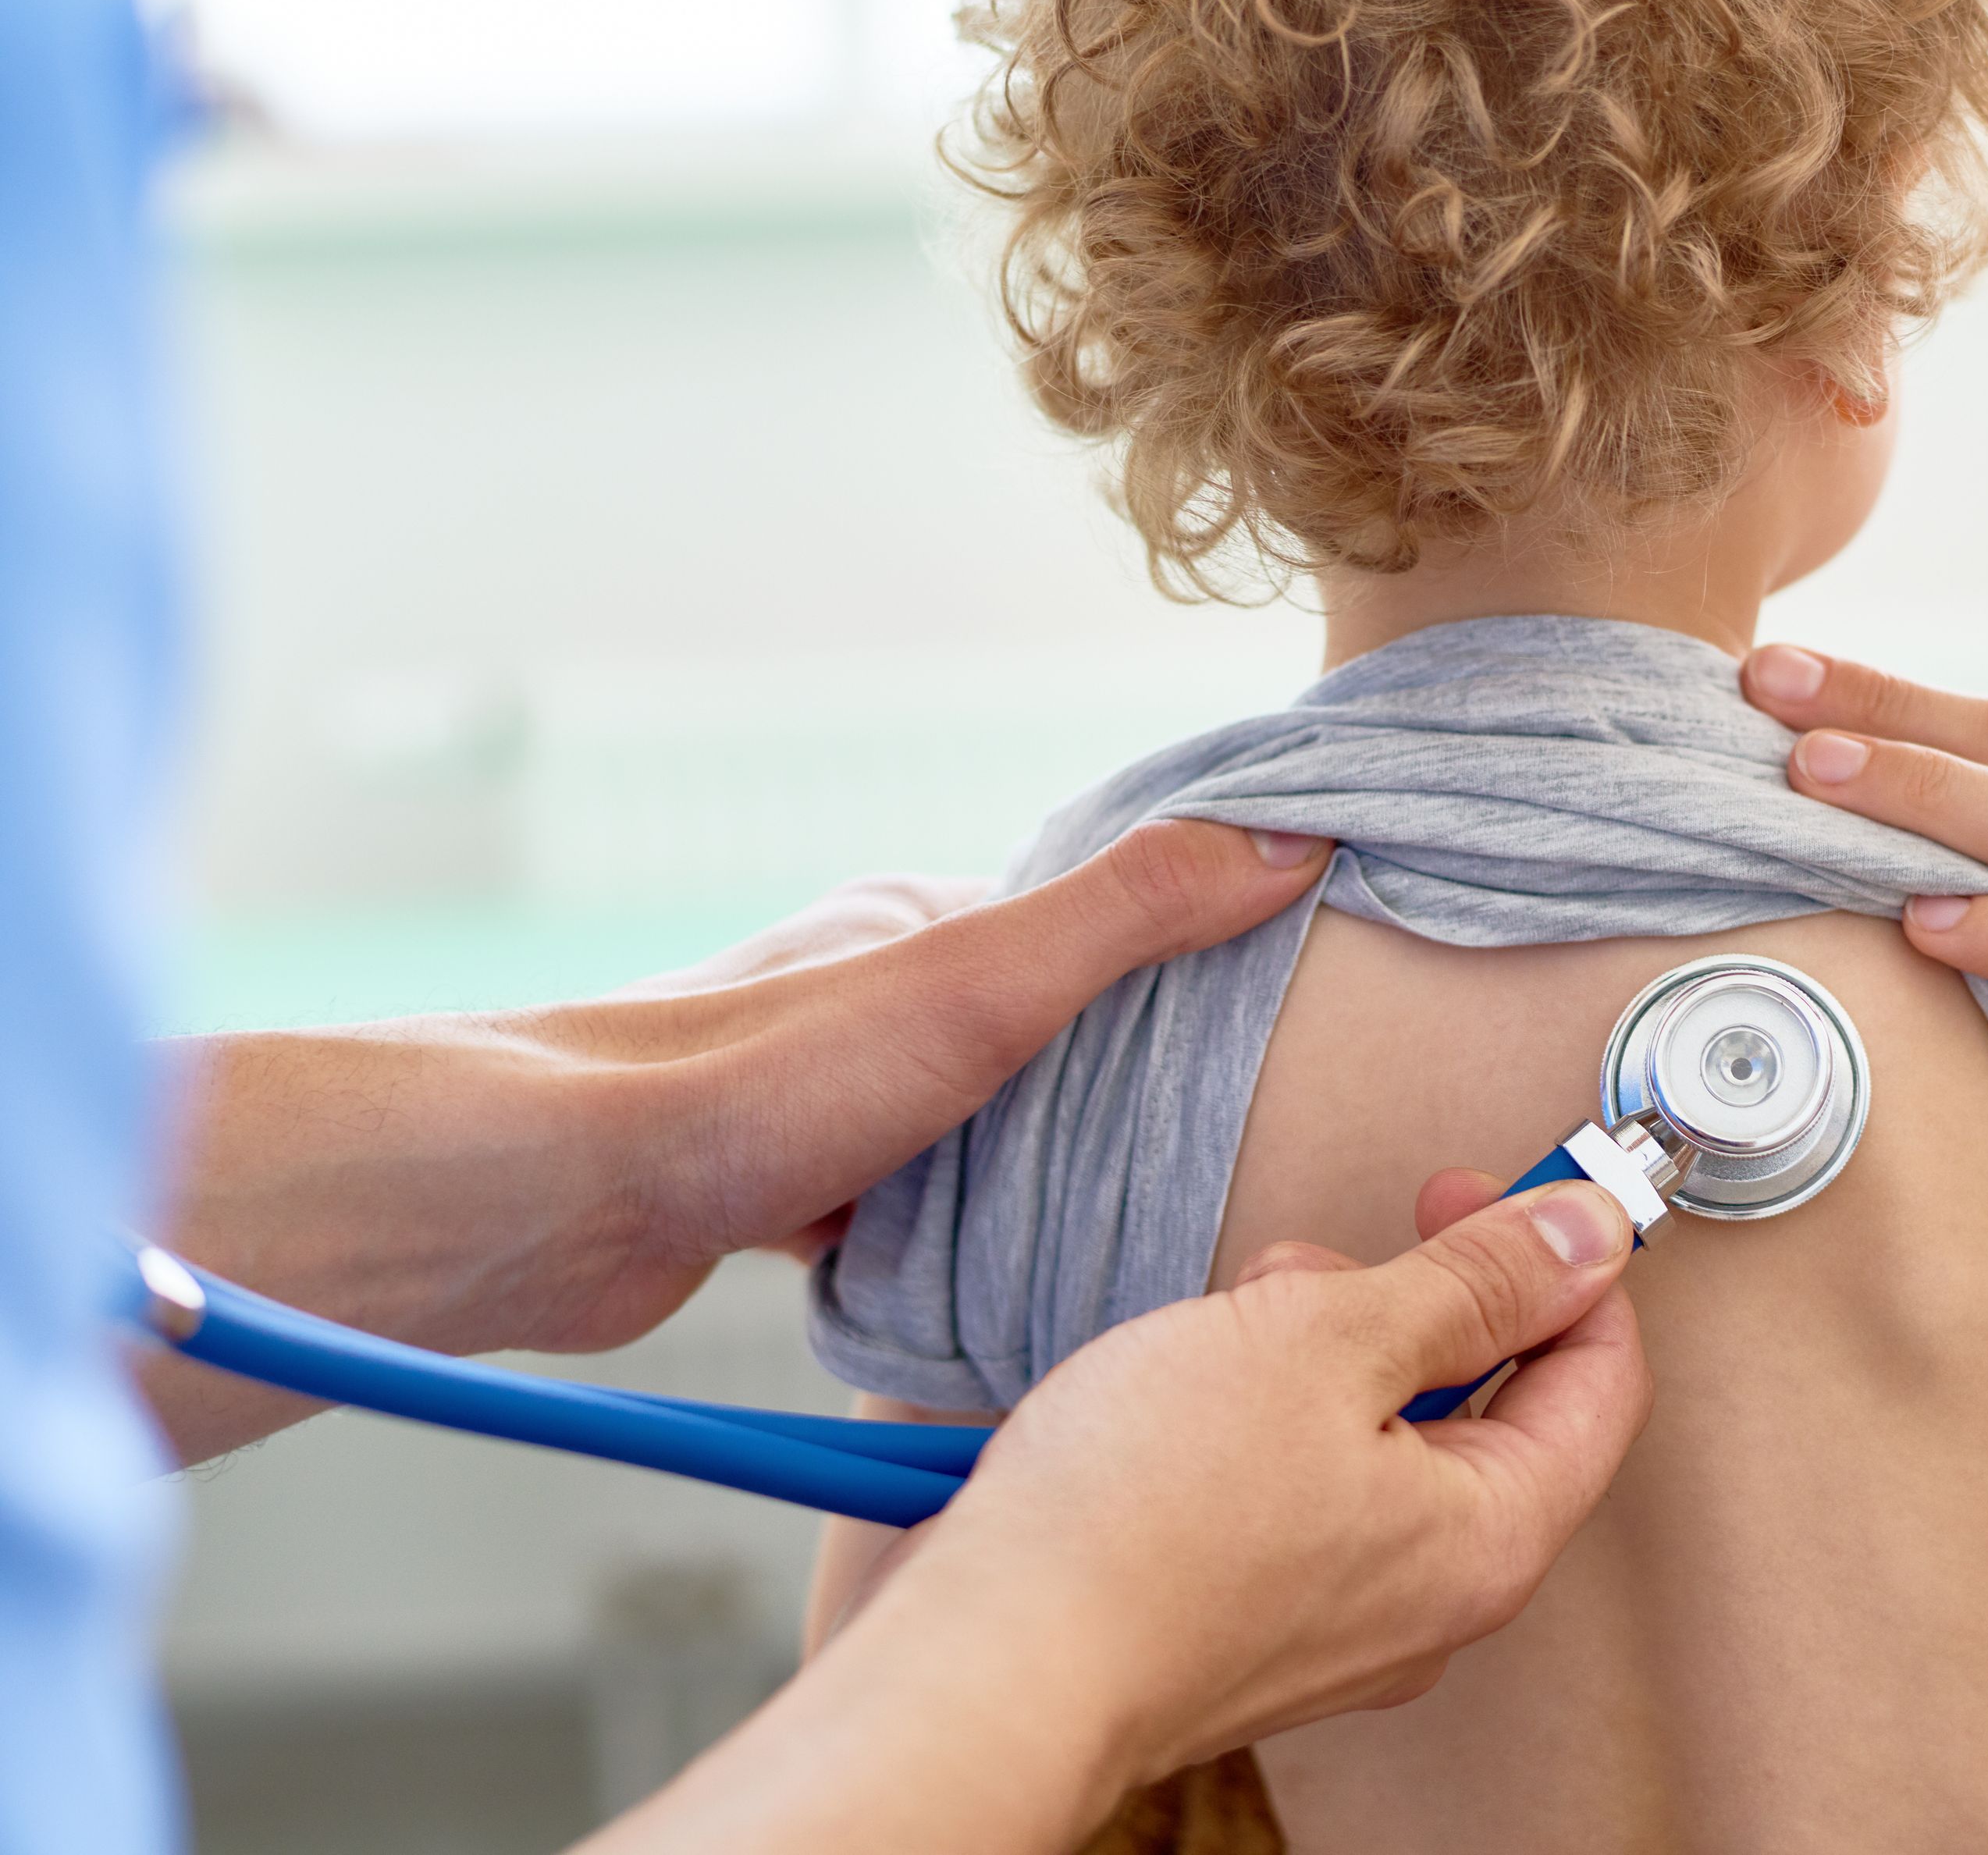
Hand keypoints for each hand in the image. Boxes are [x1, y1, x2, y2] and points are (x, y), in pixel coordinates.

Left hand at [153, 821, 1329, 1452]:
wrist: (552, 1206)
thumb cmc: (759, 1083)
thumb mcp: (984, 983)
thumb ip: (1134, 914)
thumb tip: (1291, 836)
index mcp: (913, 920)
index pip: (1085, 923)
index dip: (1181, 965)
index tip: (1276, 1021)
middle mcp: (862, 994)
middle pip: (1034, 1035)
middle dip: (1113, 1090)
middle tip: (1217, 1160)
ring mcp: (815, 1097)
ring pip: (965, 1133)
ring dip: (1027, 1178)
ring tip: (1127, 1238)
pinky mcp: (771, 1195)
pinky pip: (897, 1216)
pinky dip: (948, 1246)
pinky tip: (998, 1294)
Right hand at [590, 1177, 1651, 1854]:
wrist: (986, 1666)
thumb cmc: (1143, 1520)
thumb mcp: (1329, 1338)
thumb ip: (1472, 1283)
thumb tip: (1587, 1235)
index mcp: (1492, 1537)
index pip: (1599, 1377)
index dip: (1555, 1261)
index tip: (1473, 1193)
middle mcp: (1432, 1599)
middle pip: (1481, 1404)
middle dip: (1402, 1303)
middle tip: (1312, 1268)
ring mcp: (1339, 1621)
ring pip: (1376, 1436)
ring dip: (1312, 1352)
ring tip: (1220, 1336)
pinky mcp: (1253, 1622)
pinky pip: (1299, 1486)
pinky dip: (1256, 1418)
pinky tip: (1177, 1396)